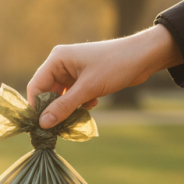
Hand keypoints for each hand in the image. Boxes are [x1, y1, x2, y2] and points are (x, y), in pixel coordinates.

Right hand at [27, 25, 182, 128]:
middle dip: (54, 109)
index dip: (36, 107)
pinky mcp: (83, 78)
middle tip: (58, 126)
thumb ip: (63, 107)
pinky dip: (79, 104)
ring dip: (68, 108)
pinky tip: (92, 104)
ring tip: (78, 115)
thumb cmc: (116, 66)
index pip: (36, 86)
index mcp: (57, 59)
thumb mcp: (88, 88)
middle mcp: (61, 64)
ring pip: (61, 96)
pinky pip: (72, 96)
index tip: (40, 126)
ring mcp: (72, 71)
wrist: (146, 56)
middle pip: (47, 93)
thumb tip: (43, 124)